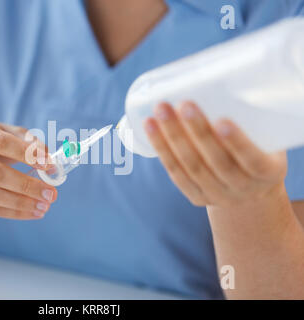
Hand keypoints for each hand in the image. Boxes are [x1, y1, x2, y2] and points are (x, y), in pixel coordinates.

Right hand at [0, 120, 56, 218]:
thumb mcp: (8, 132)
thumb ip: (29, 141)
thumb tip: (49, 159)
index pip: (1, 142)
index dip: (26, 154)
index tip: (49, 165)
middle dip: (26, 185)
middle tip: (50, 193)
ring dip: (20, 202)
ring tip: (44, 206)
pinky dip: (13, 213)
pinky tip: (33, 212)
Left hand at [144, 101, 286, 208]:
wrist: (250, 194)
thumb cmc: (260, 154)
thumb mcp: (269, 142)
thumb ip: (253, 121)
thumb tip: (230, 76)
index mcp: (267, 173)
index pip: (253, 160)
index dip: (237, 142)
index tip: (222, 120)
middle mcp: (242, 188)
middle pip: (216, 162)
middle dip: (198, 132)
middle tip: (184, 104)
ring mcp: (217, 194)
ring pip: (191, 167)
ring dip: (172, 138)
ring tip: (160, 111)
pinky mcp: (196, 196)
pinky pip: (176, 174)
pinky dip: (162, 150)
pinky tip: (150, 128)